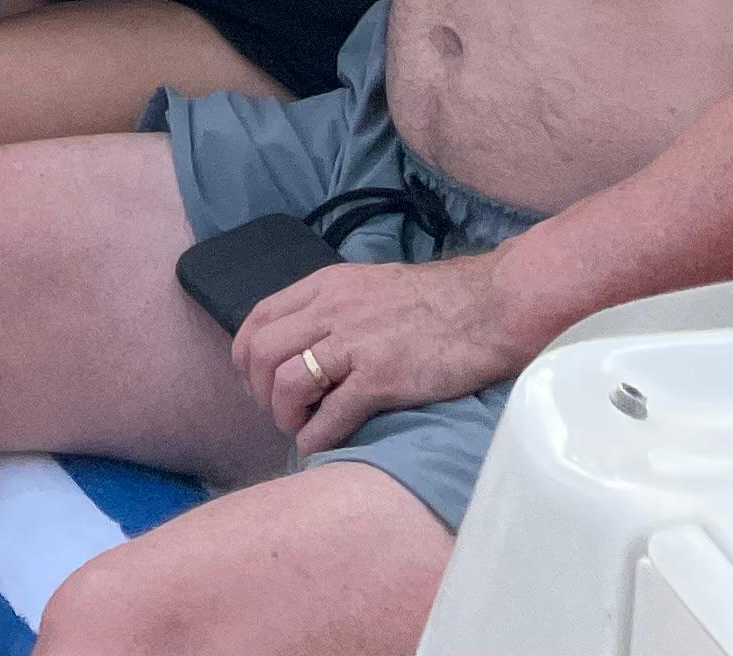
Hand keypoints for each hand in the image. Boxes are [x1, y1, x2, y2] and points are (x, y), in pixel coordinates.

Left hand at [236, 251, 528, 456]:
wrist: (485, 308)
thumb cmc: (431, 301)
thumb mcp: (366, 285)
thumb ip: (332, 307)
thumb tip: (305, 340)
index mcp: (325, 287)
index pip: (258, 318)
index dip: (247, 357)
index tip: (256, 382)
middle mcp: (331, 311)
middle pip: (264, 352)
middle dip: (261, 391)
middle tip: (277, 412)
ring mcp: (355, 345)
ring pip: (289, 382)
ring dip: (285, 415)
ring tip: (298, 429)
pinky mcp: (382, 378)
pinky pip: (331, 413)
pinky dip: (316, 436)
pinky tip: (319, 445)